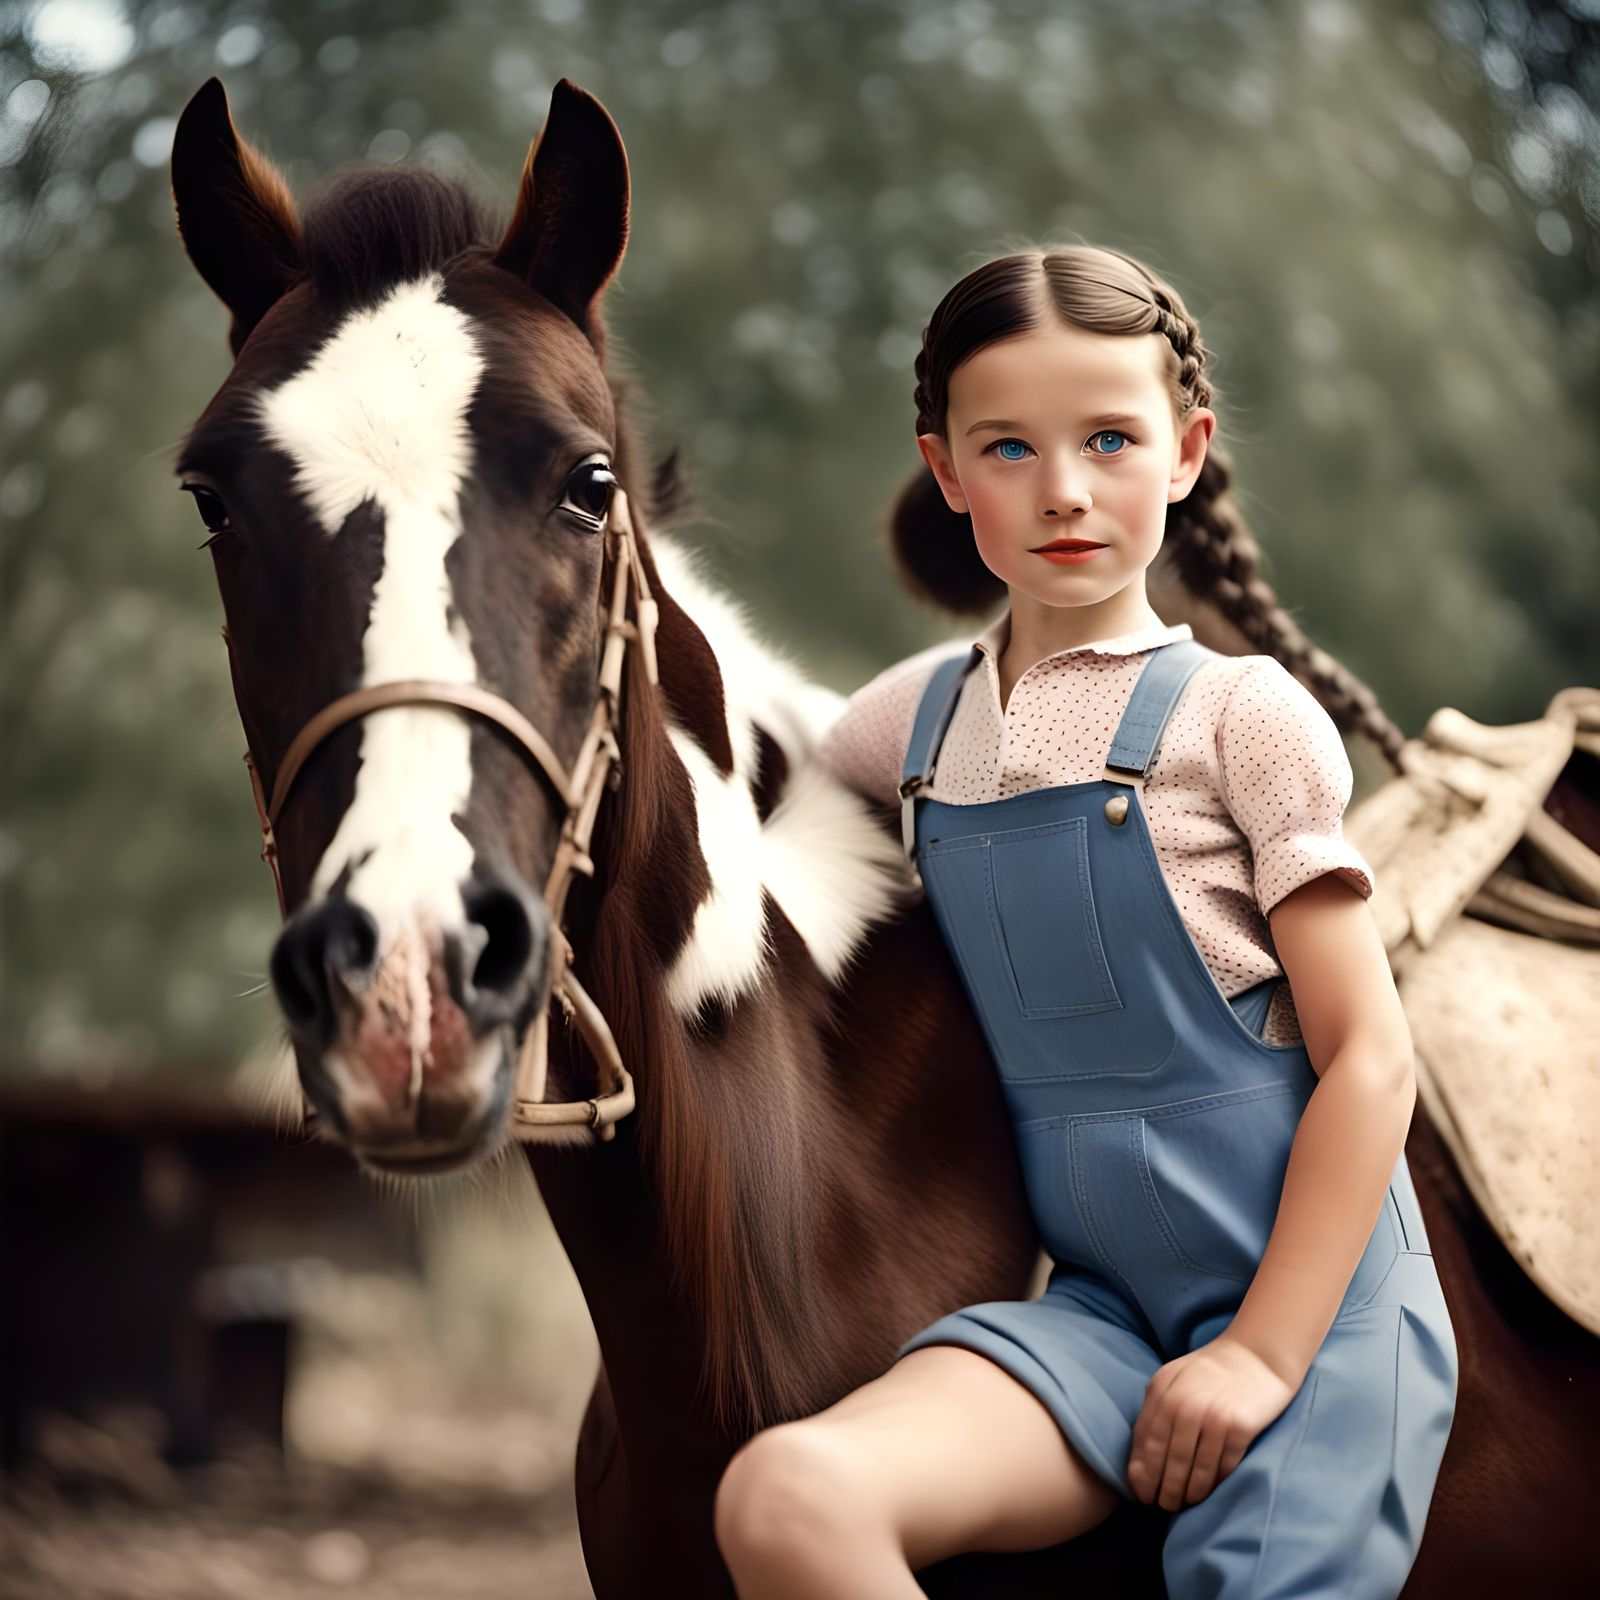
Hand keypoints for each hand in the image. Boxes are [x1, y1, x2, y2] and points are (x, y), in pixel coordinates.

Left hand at [1126, 1334, 1298, 1510]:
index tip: (1140, 1493)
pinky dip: (1215, 1483)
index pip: (1146, 1441)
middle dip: (1163, 1489)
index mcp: (1162, 1390)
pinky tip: (1210, 1491)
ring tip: (1184, 1503)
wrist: (1258, 1353)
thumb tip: (1141, 1451)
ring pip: (1195, 1469)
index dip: (1142, 1472)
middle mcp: (1184, 1403)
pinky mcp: (1239, 1427)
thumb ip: (1157, 1406)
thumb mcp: (1175, 1378)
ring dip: (1188, 1493)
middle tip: (1162, 1506)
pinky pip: (1223, 1466)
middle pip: (1168, 1460)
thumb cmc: (1212, 1369)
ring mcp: (1212, 1415)